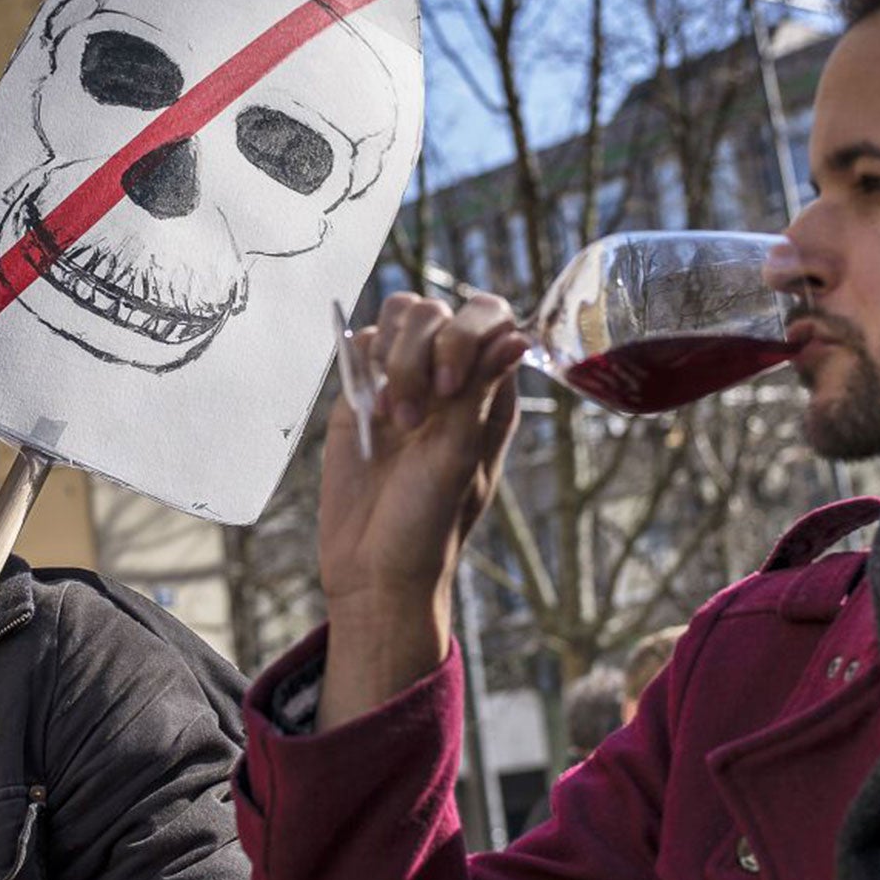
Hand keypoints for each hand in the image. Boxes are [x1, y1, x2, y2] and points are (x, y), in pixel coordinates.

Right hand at [316, 293, 524, 727]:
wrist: (373, 568)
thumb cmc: (428, 525)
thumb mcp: (459, 459)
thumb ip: (482, 391)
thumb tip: (518, 334)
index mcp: (489, 392)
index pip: (488, 317)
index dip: (465, 334)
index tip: (447, 386)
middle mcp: (450, 377)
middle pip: (437, 311)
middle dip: (419, 354)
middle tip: (410, 419)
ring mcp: (404, 381)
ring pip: (399, 318)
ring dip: (391, 359)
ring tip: (389, 417)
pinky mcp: (361, 391)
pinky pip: (362, 342)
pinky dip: (361, 364)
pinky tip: (367, 412)